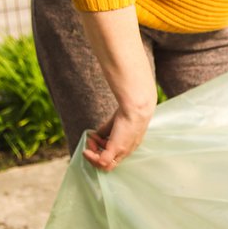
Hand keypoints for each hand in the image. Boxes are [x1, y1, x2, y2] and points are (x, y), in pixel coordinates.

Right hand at [78, 6, 155, 171]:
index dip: (104, 144)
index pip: (119, 149)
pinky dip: (93, 159)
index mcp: (133, 135)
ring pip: (107, 165)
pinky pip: (104, 164)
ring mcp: (125, 149)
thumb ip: (119, 82)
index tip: (95, 134)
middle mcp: (130, 145)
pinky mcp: (118, 150)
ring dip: (93, 155)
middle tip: (91, 139)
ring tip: (90, 142)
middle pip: (112, 159)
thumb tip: (116, 64)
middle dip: (97, 151)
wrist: (138, 97)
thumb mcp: (125, 92)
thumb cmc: (134, 93)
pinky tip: (88, 148)